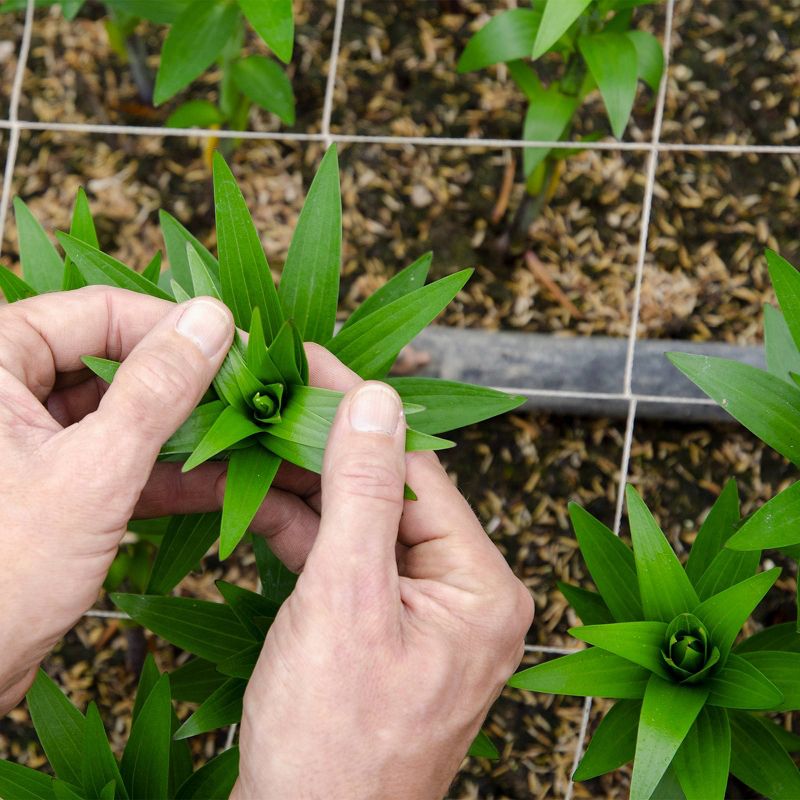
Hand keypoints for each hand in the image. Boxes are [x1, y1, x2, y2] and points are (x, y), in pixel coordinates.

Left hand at [0, 286, 236, 711]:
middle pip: (115, 362)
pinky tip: (229, 483)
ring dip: (187, 434)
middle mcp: (5, 393)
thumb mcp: (93, 472)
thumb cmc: (0, 574)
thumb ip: (157, 390)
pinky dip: (167, 473)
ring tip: (252, 441)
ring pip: (122, 415)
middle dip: (188, 386)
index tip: (241, 351)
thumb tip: (213, 320)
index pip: (99, 314)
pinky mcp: (49, 488)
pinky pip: (116, 461)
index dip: (176, 330)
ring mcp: (29, 443)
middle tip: (253, 399)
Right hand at [232, 379, 534, 799]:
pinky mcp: (381, 629)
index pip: (418, 469)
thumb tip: (376, 400)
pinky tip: (264, 498)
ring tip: (260, 437)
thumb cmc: (332, 742)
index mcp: (481, 586)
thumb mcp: (344, 602)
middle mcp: (464, 595)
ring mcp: (422, 613)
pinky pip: (348, 563)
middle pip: (391, 493)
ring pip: (364, 525)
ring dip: (310, 487)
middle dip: (328, 448)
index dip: (361, 412)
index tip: (313, 363)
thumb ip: (361, 494)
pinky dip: (305, 533)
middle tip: (275, 397)